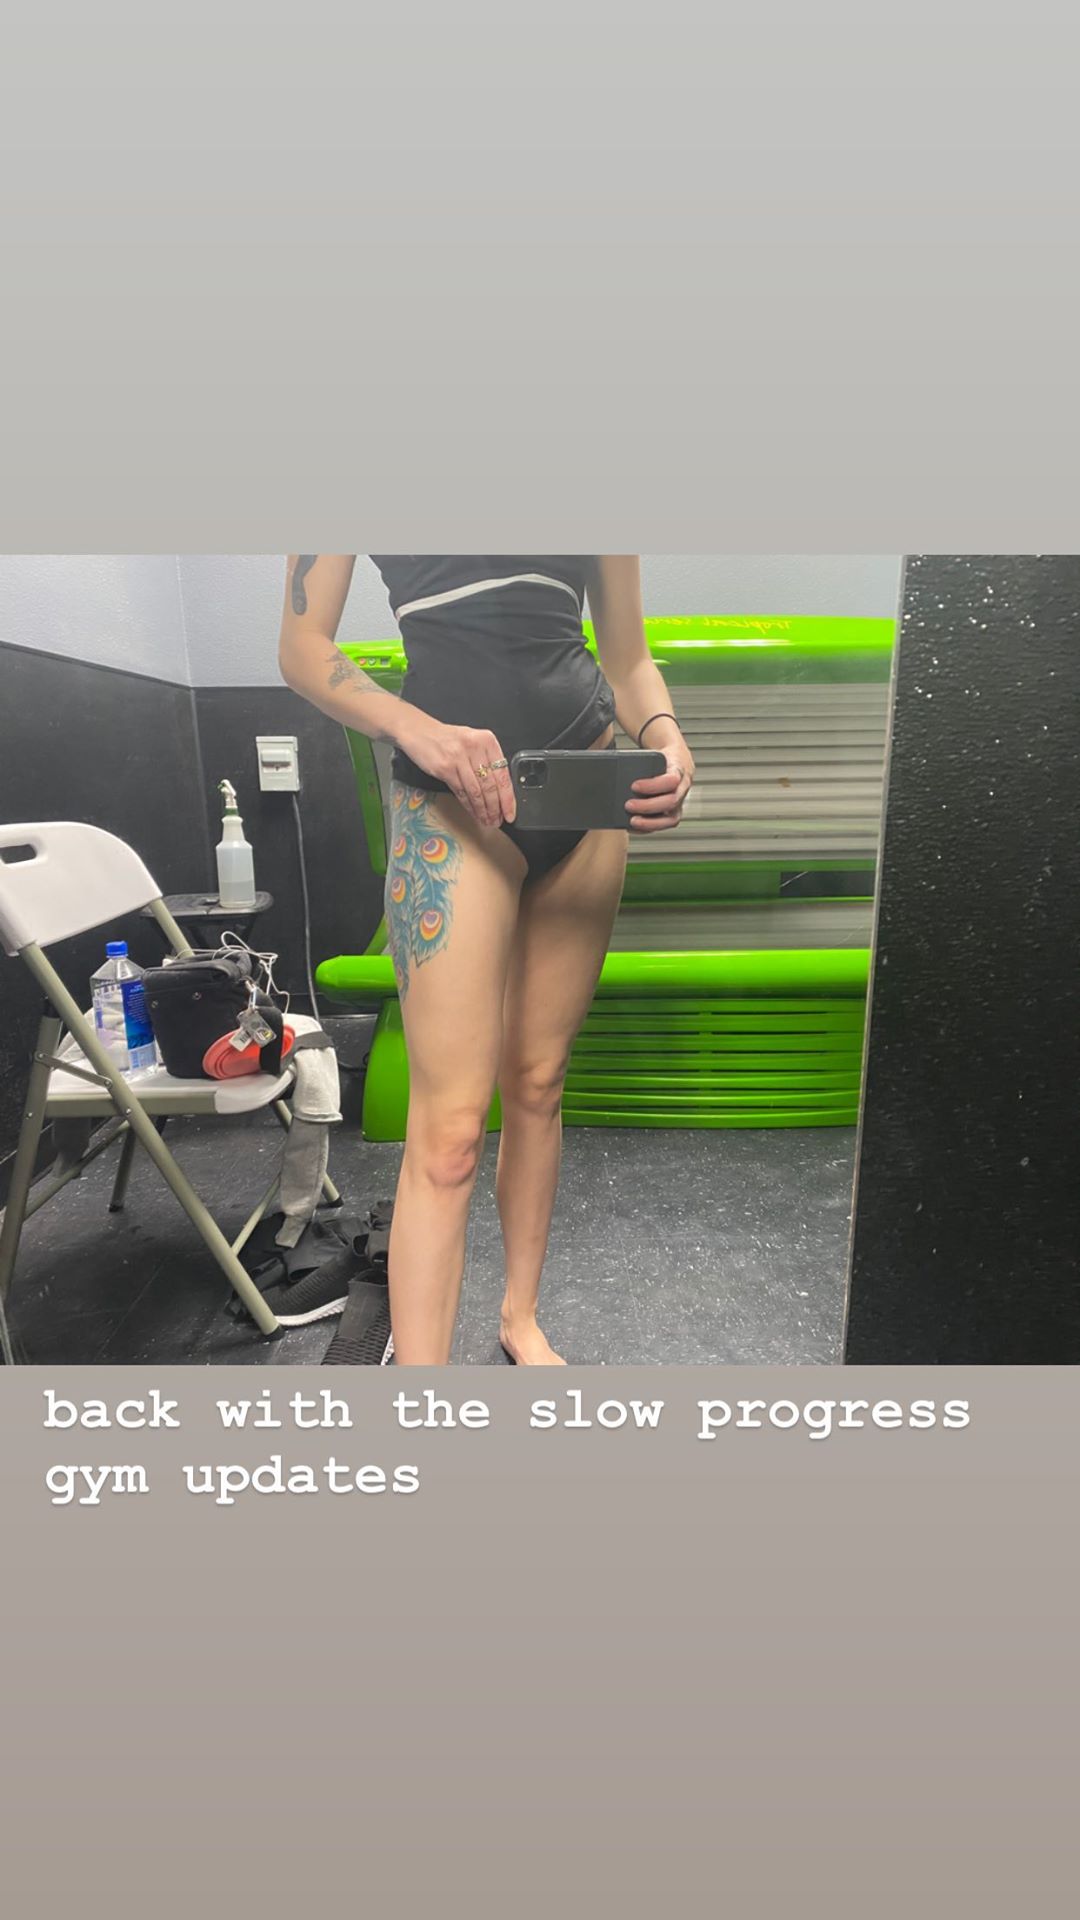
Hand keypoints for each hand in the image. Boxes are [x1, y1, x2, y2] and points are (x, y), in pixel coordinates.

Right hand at [396, 715, 515, 827]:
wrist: (419, 731)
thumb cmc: (447, 739)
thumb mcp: (472, 742)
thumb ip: (486, 761)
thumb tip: (500, 792)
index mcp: (487, 740)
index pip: (503, 774)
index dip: (508, 798)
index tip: (510, 813)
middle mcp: (475, 747)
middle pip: (490, 785)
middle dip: (495, 808)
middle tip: (498, 821)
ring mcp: (459, 758)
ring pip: (476, 792)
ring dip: (482, 810)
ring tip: (487, 821)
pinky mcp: (445, 768)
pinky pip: (461, 792)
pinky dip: (469, 806)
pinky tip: (473, 813)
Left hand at [625, 745, 693, 833]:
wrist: (677, 760)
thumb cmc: (663, 758)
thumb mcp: (655, 754)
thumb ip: (638, 760)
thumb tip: (612, 764)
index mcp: (678, 769)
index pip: (671, 780)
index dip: (653, 785)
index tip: (634, 786)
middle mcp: (682, 787)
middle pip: (671, 801)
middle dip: (648, 806)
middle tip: (628, 805)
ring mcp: (680, 801)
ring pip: (672, 818)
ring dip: (651, 823)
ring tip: (632, 821)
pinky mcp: (674, 811)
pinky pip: (665, 824)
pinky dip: (649, 828)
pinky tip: (634, 827)